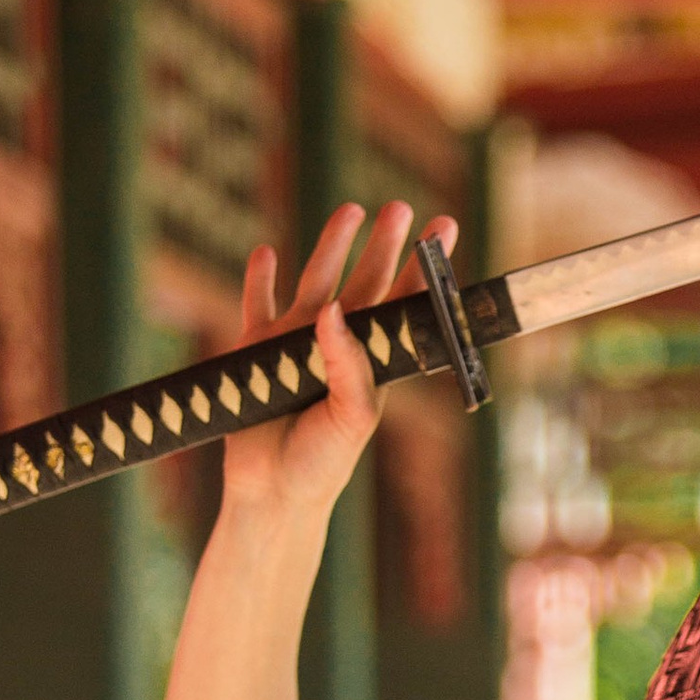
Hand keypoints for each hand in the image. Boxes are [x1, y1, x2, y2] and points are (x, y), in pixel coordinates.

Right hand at [217, 199, 457, 541]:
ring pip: (316, 283)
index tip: (444, 229)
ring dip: (331, 247)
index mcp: (372, 362)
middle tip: (399, 205)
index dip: (423, 269)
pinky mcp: (255, 350)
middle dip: (383, 245)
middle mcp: (338, 346)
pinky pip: (256, 306)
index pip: (404, 305)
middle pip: (366, 283)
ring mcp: (296, 344)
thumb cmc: (322, 463)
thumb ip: (349, 365)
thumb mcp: (351, 417)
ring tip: (350, 210)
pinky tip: (266, 252)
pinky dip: (260, 280)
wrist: (271, 493)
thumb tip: (335, 307)